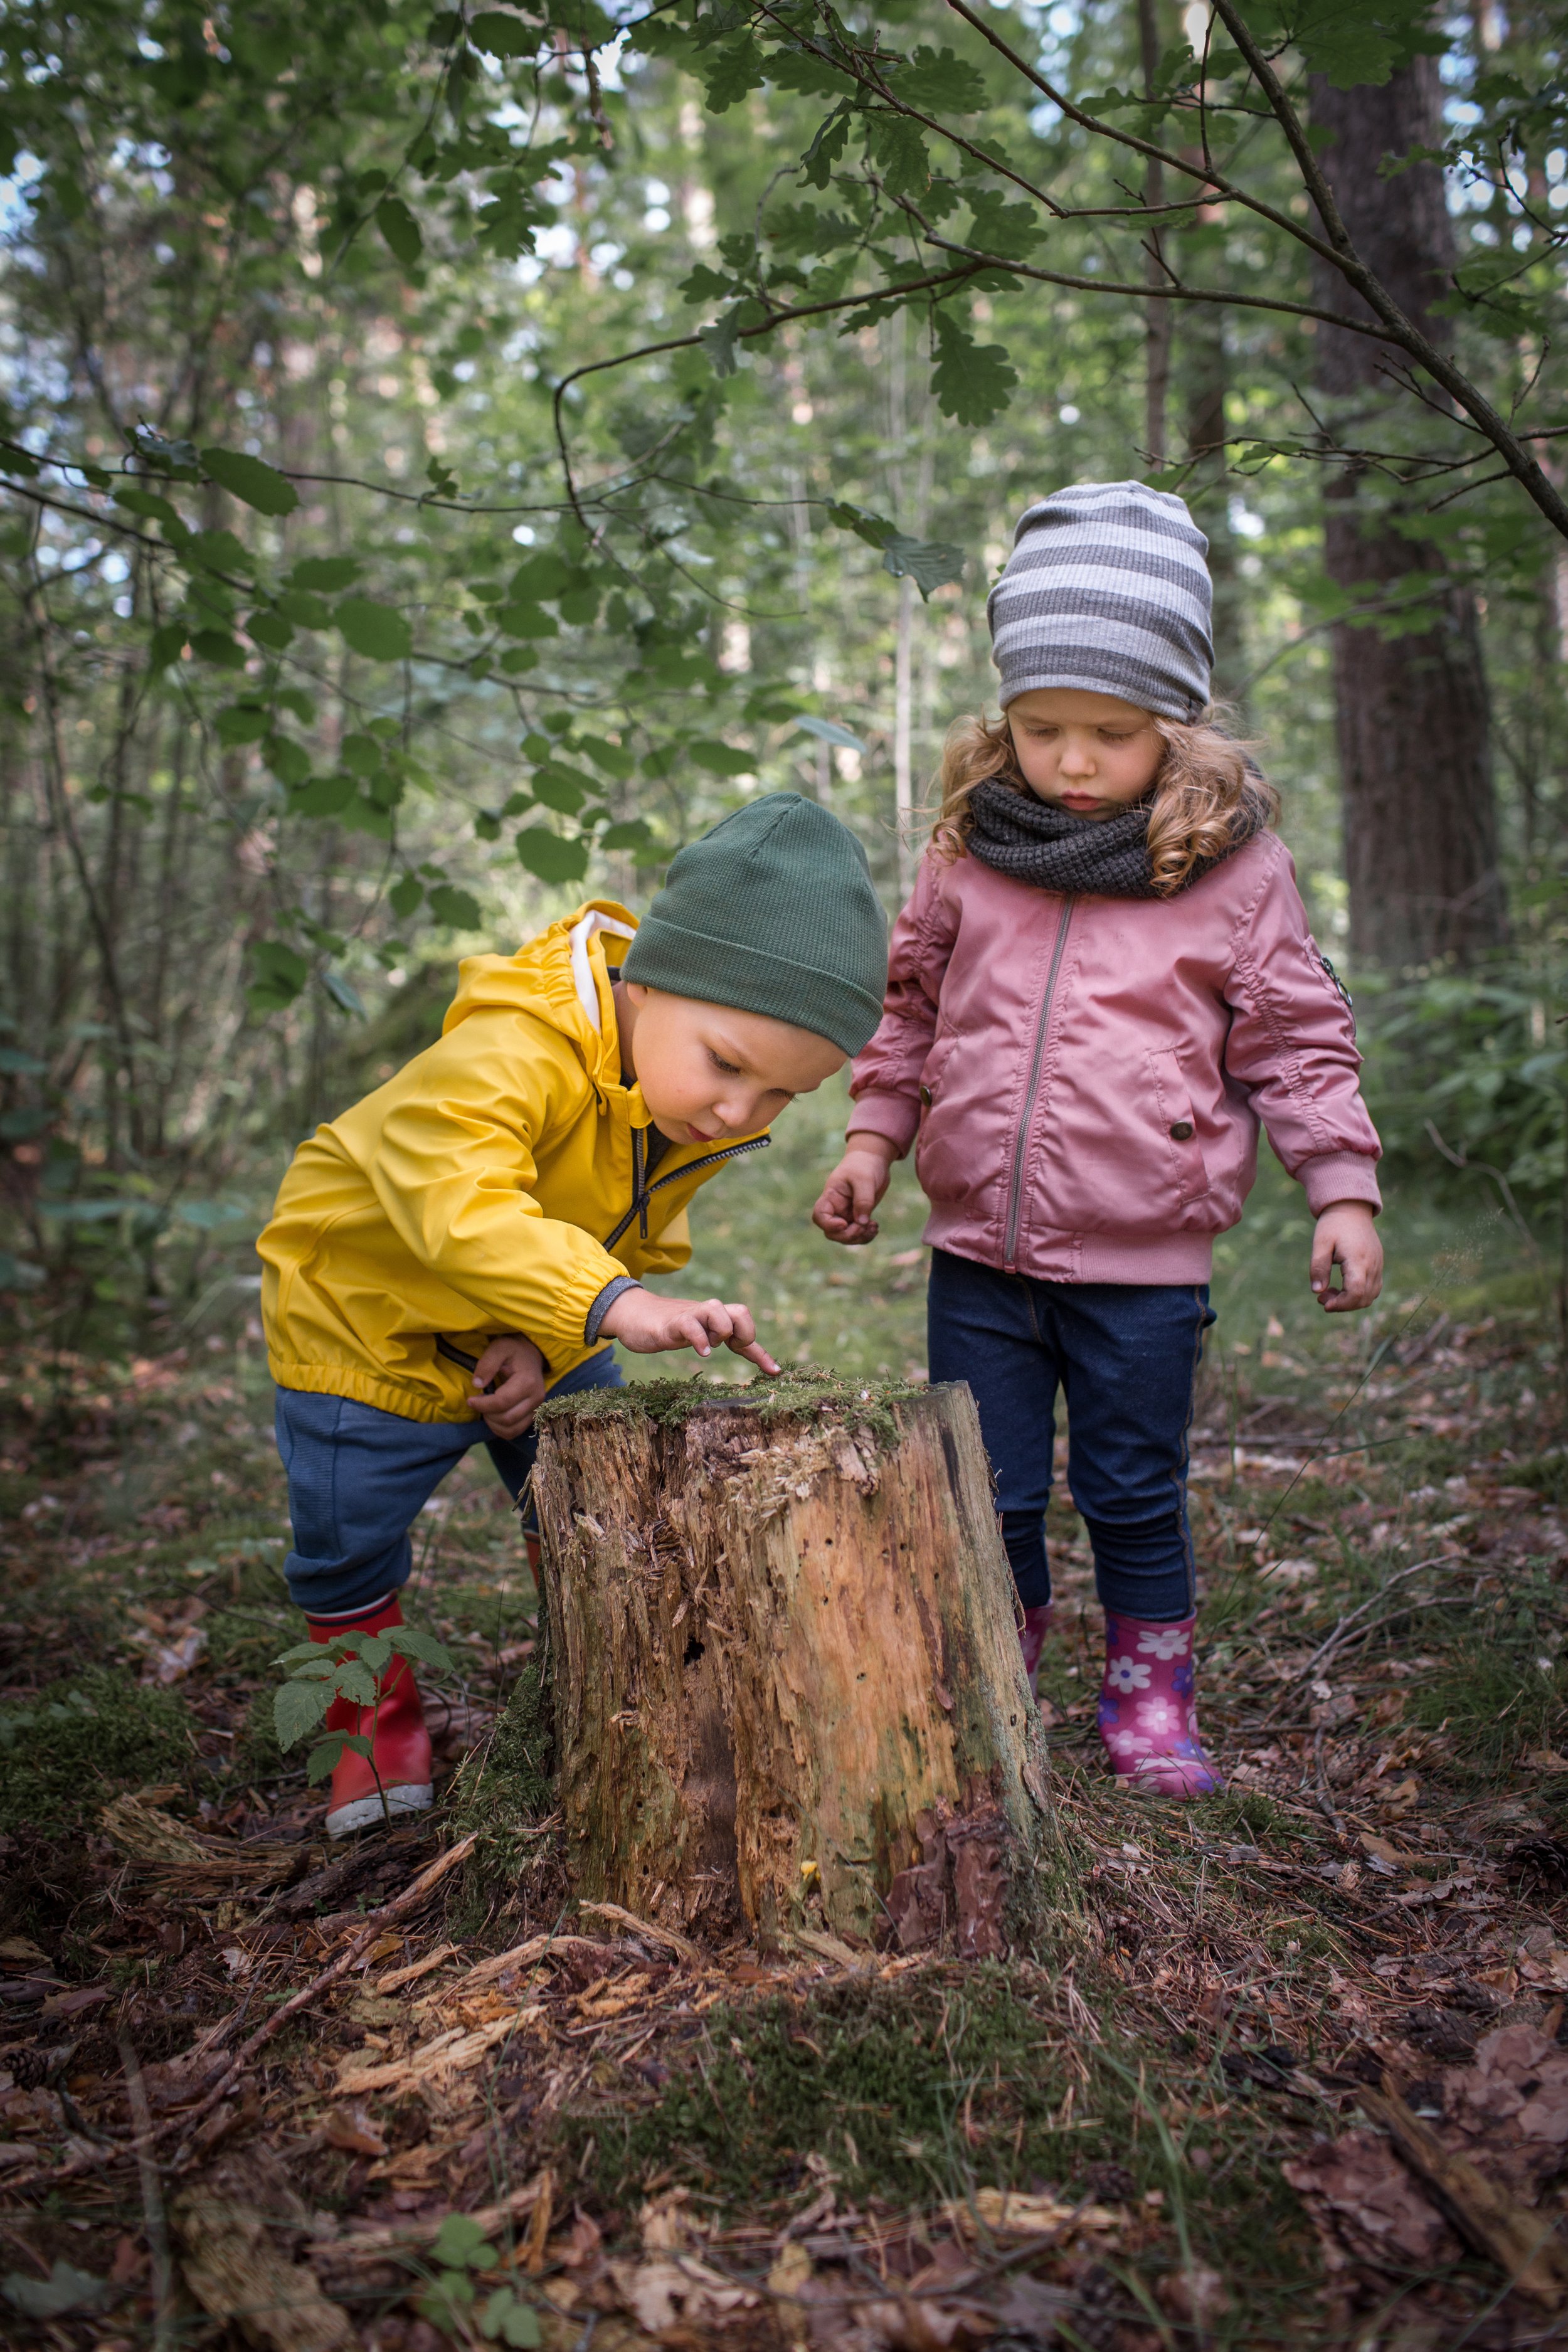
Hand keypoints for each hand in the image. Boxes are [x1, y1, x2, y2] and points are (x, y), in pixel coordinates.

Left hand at [468, 1334, 548, 1438]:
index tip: (470, 1400)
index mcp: (528, 1382)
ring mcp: (537, 1408)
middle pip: (507, 1418)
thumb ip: (487, 1363)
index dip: (483, 1404)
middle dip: (487, 1414)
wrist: (531, 1354)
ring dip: (493, 1424)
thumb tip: (477, 1384)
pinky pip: (515, 1431)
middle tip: (478, 1403)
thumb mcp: (499, 1348)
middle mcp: (536, 1398)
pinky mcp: (534, 1415)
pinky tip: (493, 1416)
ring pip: (512, 1429)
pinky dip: (501, 1429)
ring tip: (486, 1410)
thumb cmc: (513, 1350)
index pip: (502, 1402)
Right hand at [600, 1286, 779, 1375]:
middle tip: (731, 1347)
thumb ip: (718, 1339)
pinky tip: (702, 1353)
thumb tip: (737, 1350)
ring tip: (710, 1347)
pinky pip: (691, 1324)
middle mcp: (709, 1314)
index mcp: (717, 1319)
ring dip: (721, 1331)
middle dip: (744, 1333)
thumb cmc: (671, 1327)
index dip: (761, 1354)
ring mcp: (691, 1315)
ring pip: (719, 1311)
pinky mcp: (672, 1322)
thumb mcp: (699, 1335)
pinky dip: (700, 1339)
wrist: (634, 1314)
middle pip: (741, 1311)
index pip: (746, 1332)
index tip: (775, 1373)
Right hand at [813, 1135, 896, 1245]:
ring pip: (845, 1236)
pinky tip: (875, 1226)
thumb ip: (863, 1201)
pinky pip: (857, 1233)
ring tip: (873, 1227)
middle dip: (847, 1235)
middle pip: (831, 1232)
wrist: (873, 1159)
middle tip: (864, 1226)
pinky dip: (865, 1235)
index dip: (829, 1225)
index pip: (819, 1216)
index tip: (845, 1223)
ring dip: (859, 1237)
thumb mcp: (864, 1179)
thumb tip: (861, 1222)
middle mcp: (836, 1208)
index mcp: (831, 1196)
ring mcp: (847, 1213)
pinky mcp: (858, 1216)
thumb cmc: (864, 1165)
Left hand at [1310, 1202, 1382, 1312]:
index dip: (1341, 1304)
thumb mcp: (1321, 1244)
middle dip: (1342, 1304)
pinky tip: (1341, 1287)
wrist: (1351, 1209)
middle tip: (1321, 1297)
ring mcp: (1378, 1265)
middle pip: (1364, 1298)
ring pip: (1370, 1296)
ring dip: (1350, 1301)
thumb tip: (1316, 1291)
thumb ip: (1318, 1267)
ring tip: (1329, 1291)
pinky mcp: (1378, 1265)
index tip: (1324, 1304)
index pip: (1356, 1292)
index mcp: (1358, 1259)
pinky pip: (1373, 1288)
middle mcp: (1372, 1264)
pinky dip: (1358, 1294)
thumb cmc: (1333, 1225)